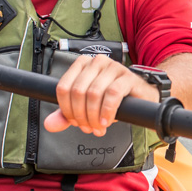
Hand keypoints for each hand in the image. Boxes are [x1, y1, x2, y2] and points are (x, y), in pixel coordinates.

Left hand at [44, 54, 158, 136]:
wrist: (141, 97)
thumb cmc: (114, 99)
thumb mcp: (86, 107)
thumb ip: (67, 114)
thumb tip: (50, 124)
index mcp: (82, 65)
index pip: (63, 87)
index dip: (66, 109)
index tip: (74, 121)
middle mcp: (96, 62)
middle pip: (77, 92)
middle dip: (81, 115)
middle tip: (88, 128)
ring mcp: (113, 67)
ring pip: (94, 93)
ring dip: (93, 116)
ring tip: (98, 127)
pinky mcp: (127, 77)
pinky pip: (112, 94)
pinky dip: (107, 111)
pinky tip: (106, 121)